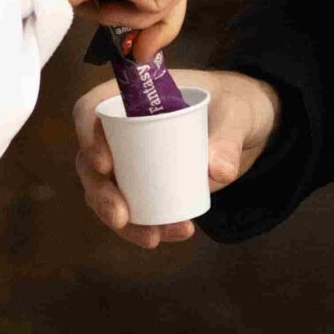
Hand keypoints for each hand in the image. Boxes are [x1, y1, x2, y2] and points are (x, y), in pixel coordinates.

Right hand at [72, 69, 279, 248]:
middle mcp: (121, 128)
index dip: (87, 135)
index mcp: (132, 96)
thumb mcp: (236, 114)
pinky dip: (143, 227)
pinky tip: (168, 235)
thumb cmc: (235, 104)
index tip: (104, 164)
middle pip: (91, 160)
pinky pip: (133, 209)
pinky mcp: (145, 186)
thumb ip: (229, 138)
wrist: (247, 128)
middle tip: (121, 217)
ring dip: (122, 221)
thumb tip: (218, 173)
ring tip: (152, 238)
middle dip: (101, 194)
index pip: (92, 109)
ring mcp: (130, 160)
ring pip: (108, 192)